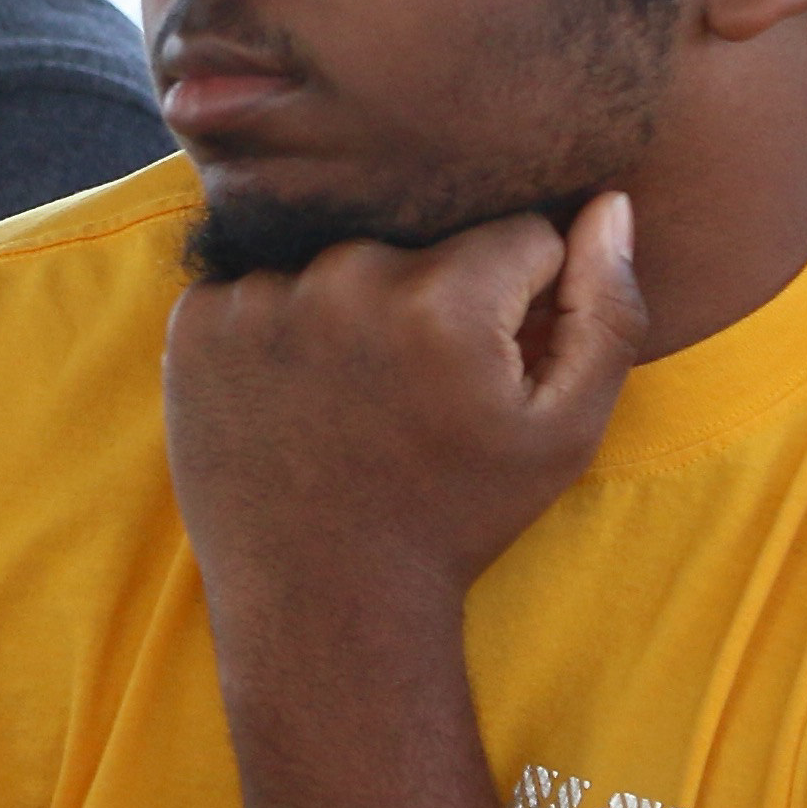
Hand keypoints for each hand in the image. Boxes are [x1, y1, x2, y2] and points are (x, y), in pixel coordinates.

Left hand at [162, 192, 648, 627]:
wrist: (324, 601)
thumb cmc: (454, 519)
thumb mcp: (564, 433)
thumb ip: (606, 312)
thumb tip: (609, 205)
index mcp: (445, 299)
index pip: (516, 235)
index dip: (518, 300)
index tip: (485, 370)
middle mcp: (346, 279)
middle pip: (418, 244)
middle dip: (430, 300)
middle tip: (411, 396)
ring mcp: (261, 297)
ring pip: (336, 261)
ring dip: (349, 311)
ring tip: (350, 401)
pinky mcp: (197, 322)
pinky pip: (258, 286)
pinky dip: (275, 329)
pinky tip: (291, 399)